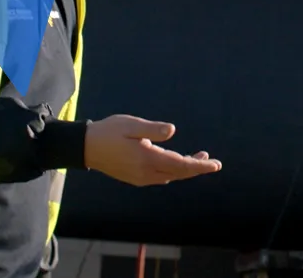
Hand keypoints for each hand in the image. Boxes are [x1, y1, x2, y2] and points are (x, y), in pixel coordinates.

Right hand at [83, 114, 221, 186]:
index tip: (216, 165)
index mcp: (148, 158)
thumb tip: (173, 132)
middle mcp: (146, 172)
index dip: (200, 165)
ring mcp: (141, 177)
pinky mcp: (135, 178)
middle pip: (179, 174)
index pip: (181, 165)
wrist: (86, 148)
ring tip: (198, 158)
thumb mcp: (131, 125)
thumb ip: (152, 130)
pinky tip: (174, 163)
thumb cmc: (108, 132)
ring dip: (185, 169)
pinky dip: (173, 172)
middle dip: (196, 168)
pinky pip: (160, 178)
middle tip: (212, 162)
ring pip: (171, 177)